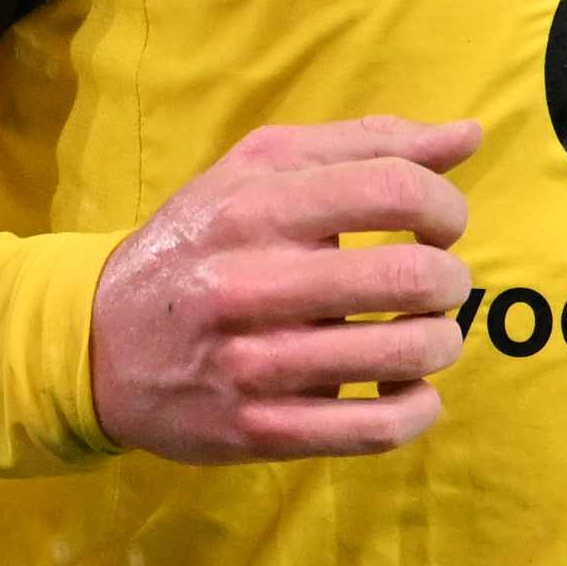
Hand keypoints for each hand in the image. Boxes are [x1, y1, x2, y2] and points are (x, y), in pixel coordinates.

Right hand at [89, 117, 478, 464]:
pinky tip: (409, 390)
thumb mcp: (258, 171)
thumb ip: (365, 145)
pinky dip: (417, 410)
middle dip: (450, 280)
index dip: (445, 206)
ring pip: (404, 356)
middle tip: (436, 283)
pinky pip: (374, 430)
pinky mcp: (259, 430)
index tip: (439, 224)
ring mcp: (255, 364)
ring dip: (440, 343)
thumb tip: (469, 135)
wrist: (97, 341)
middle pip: (412, 277)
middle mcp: (252, 282)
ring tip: (424, 334)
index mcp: (255, 205)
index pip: (395, 191)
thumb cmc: (199, 244)